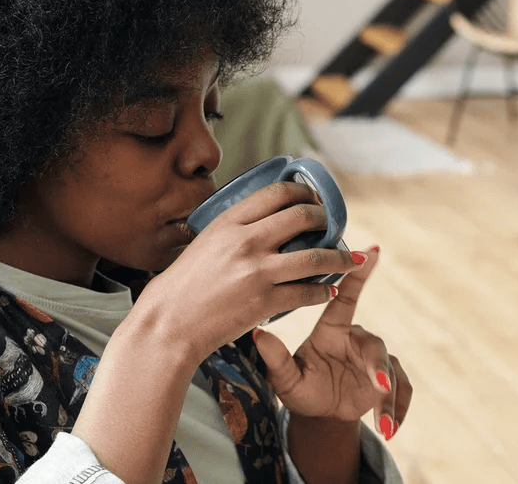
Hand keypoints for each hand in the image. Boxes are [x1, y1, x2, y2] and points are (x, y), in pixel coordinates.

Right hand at [137, 181, 365, 364]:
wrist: (168, 325)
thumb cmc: (181, 286)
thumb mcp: (204, 242)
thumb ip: (234, 230)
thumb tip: (263, 219)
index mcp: (229, 222)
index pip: (276, 193)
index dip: (303, 192)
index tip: (313, 198)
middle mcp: (246, 241)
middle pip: (303, 217)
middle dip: (325, 218)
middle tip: (333, 224)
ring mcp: (257, 272)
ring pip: (316, 257)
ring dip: (340, 257)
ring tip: (350, 259)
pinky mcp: (265, 302)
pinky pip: (307, 293)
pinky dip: (323, 292)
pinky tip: (328, 292)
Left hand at [254, 246, 411, 439]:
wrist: (320, 413)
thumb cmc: (301, 388)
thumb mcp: (285, 379)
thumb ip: (275, 359)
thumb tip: (257, 334)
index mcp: (333, 330)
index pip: (347, 297)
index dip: (358, 273)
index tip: (371, 250)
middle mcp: (357, 340)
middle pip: (374, 344)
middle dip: (378, 365)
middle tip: (379, 383)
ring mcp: (375, 361)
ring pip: (391, 371)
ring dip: (389, 397)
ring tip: (384, 422)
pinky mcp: (389, 382)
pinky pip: (402, 391)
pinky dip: (398, 411)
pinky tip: (391, 429)